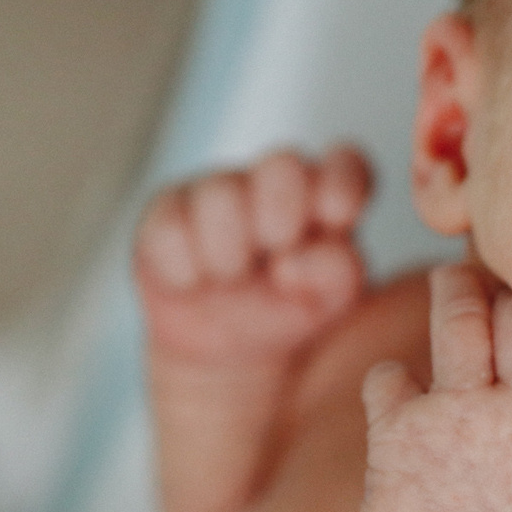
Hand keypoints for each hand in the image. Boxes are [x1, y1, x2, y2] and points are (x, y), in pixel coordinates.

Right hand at [134, 145, 372, 369]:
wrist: (226, 347)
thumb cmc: (286, 307)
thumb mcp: (328, 300)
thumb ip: (338, 274)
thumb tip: (301, 258)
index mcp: (323, 197)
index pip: (346, 165)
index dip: (343, 179)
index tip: (336, 215)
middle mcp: (271, 183)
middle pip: (285, 164)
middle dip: (282, 213)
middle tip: (274, 250)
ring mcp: (216, 192)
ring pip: (221, 194)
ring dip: (229, 254)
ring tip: (230, 278)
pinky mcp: (165, 214)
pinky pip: (169, 229)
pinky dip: (185, 270)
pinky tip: (193, 283)